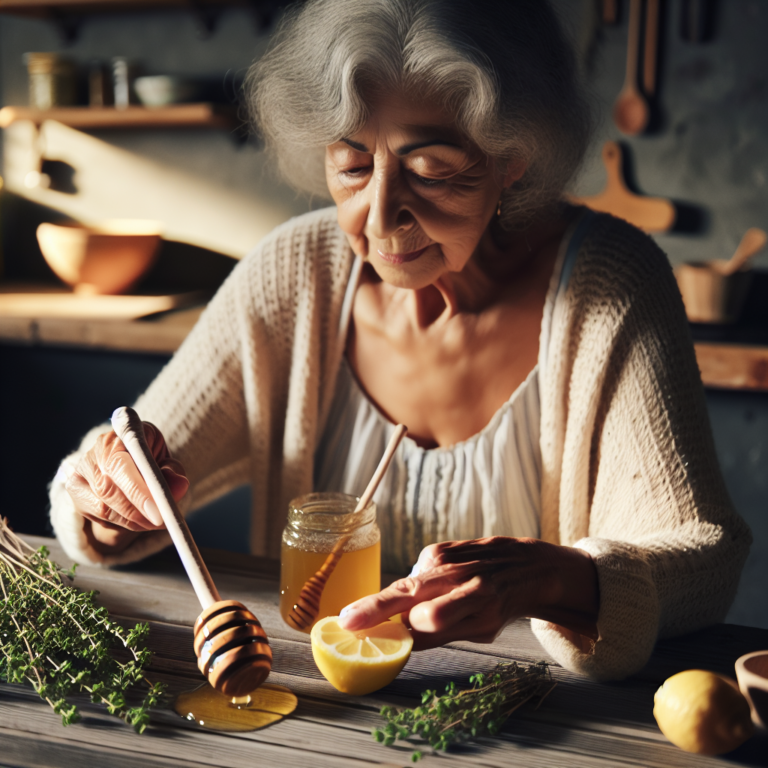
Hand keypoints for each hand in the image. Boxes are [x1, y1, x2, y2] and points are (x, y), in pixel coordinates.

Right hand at [64, 422, 188, 553]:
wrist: (129, 468)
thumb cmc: (151, 462)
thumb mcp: (167, 462)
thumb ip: (172, 472)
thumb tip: (179, 484)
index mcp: (124, 432)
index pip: (124, 460)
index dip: (139, 487)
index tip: (158, 507)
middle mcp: (98, 448)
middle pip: (110, 483)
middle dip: (137, 507)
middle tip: (160, 521)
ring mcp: (82, 468)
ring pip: (103, 503)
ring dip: (132, 519)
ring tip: (154, 523)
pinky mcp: (75, 489)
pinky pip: (97, 513)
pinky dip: (121, 523)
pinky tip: (138, 523)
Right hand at [338, 537, 598, 650]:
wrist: (524, 565)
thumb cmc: (501, 605)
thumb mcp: (482, 630)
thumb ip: (440, 636)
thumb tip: (398, 644)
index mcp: (480, 602)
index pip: (436, 615)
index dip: (411, 626)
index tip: (384, 637)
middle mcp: (461, 575)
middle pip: (410, 592)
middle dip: (375, 607)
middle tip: (346, 620)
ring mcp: (447, 557)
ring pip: (405, 584)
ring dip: (393, 601)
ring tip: (414, 612)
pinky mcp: (437, 547)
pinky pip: (412, 575)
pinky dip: (414, 588)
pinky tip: (431, 590)